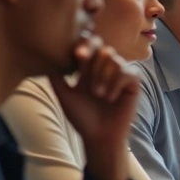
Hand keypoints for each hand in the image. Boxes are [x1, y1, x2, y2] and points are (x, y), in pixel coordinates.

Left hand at [51, 35, 140, 179]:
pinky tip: (110, 98)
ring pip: (114, 59)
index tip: (78, 55)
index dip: (85, 44)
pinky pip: (128, 72)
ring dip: (103, 76)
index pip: (89, 45)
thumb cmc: (82, 117)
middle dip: (93, 60)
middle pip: (102, 48)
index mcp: (88, 67)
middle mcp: (105, 68)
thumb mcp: (64, 95)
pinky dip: (116, 84)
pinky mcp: (133, 82)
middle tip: (84, 73)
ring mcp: (120, 74)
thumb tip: (47, 58)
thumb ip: (56, 77)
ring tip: (98, 94)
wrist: (99, 136)